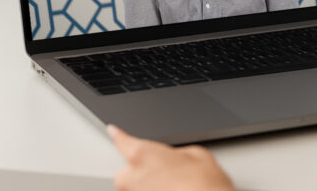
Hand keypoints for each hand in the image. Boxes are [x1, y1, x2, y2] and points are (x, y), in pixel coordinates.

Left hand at [107, 125, 233, 190]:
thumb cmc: (202, 185)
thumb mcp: (197, 155)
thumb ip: (177, 153)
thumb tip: (177, 158)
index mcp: (142, 154)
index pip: (122, 140)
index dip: (118, 135)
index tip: (113, 131)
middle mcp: (132, 179)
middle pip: (125, 172)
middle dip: (140, 171)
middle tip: (165, 173)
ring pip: (136, 189)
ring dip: (149, 187)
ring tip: (174, 186)